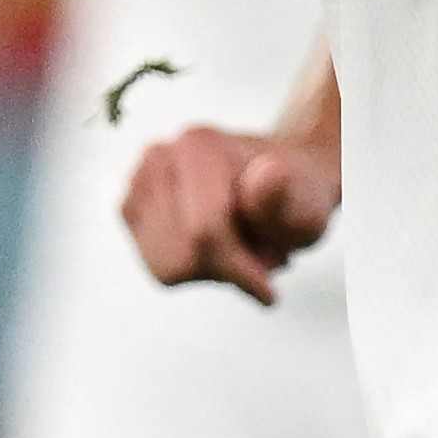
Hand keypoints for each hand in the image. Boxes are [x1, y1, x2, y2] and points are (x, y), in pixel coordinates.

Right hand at [126, 118, 337, 300]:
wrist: (279, 178)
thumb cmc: (295, 194)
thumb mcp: (307, 201)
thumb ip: (285, 196)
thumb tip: (268, 174)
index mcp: (199, 145)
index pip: (205, 233)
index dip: (240, 271)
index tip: (269, 292)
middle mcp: (158, 155)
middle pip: (181, 255)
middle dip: (226, 269)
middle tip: (261, 257)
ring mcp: (137, 181)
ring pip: (165, 265)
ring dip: (211, 270)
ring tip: (241, 248)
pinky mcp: (130, 207)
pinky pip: (157, 265)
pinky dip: (191, 267)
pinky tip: (217, 248)